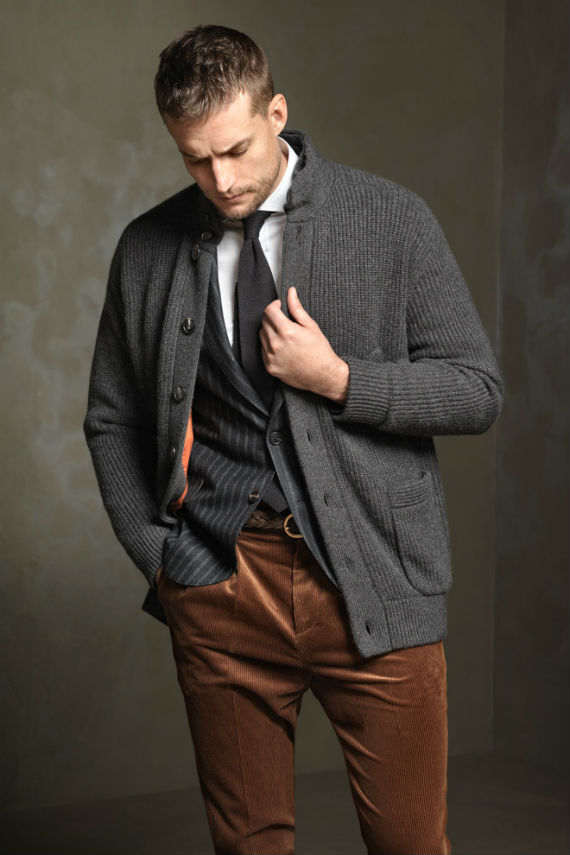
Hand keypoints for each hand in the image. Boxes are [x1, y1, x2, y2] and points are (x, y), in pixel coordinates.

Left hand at [259, 287, 348, 403]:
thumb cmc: (320, 351)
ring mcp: (271, 357)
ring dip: (269, 331)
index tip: (279, 306)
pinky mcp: (270, 367)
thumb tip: (290, 292)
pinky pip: (263, 350)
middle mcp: (276, 344)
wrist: (323, 375)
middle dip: (272, 318)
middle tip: (284, 321)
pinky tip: (282, 348)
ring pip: (261, 336)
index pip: (269, 311)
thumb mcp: (310, 326)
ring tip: (285, 336)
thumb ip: (297, 308)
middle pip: (264, 322)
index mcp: (287, 332)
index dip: (274, 305)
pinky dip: (269, 346)